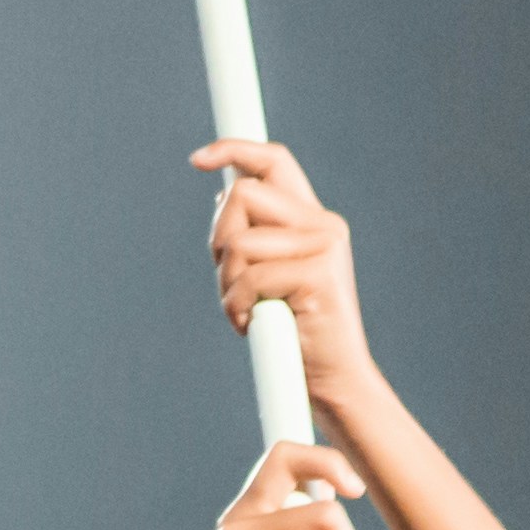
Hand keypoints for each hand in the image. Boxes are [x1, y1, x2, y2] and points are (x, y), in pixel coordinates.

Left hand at [194, 139, 375, 410]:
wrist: (333, 381)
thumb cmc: (295, 333)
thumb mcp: (269, 276)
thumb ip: (254, 235)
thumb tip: (223, 193)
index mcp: (312, 220)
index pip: (275, 162)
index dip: (234, 149)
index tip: (196, 159)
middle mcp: (323, 224)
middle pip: (242, 194)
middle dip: (219, 237)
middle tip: (229, 280)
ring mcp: (324, 246)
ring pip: (241, 240)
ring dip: (227, 283)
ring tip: (244, 310)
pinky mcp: (318, 274)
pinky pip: (250, 276)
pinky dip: (237, 305)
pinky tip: (251, 324)